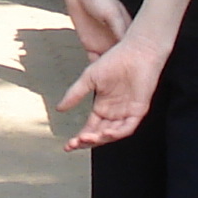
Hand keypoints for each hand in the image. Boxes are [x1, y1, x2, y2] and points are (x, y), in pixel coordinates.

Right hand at [57, 17, 164, 150]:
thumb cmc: (115, 61)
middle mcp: (114, 113)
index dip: (79, 138)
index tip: (67, 145)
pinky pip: (127, 128)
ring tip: (87, 138)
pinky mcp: (138, 111)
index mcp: (102, 107)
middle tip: (74, 143)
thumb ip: (75, 94)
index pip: (90, 128)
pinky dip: (117, 133)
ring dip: (100, 139)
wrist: (135, 52)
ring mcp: (126, 113)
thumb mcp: (88, 78)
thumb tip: (59, 109)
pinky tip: (105, 132)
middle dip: (86, 142)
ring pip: (112, 134)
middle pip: (99, 135)